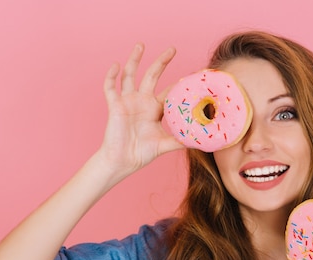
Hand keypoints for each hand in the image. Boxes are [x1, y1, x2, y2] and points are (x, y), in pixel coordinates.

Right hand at [98, 43, 183, 179]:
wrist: (123, 161)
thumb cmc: (142, 153)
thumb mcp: (165, 145)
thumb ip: (181, 141)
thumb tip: (201, 142)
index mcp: (155, 109)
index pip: (169, 91)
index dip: (180, 83)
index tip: (193, 74)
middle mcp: (142, 101)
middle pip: (152, 75)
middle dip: (162, 62)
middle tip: (173, 49)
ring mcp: (128, 101)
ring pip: (130, 75)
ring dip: (134, 59)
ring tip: (141, 45)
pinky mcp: (115, 106)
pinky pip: (110, 87)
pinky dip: (111, 76)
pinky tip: (116, 65)